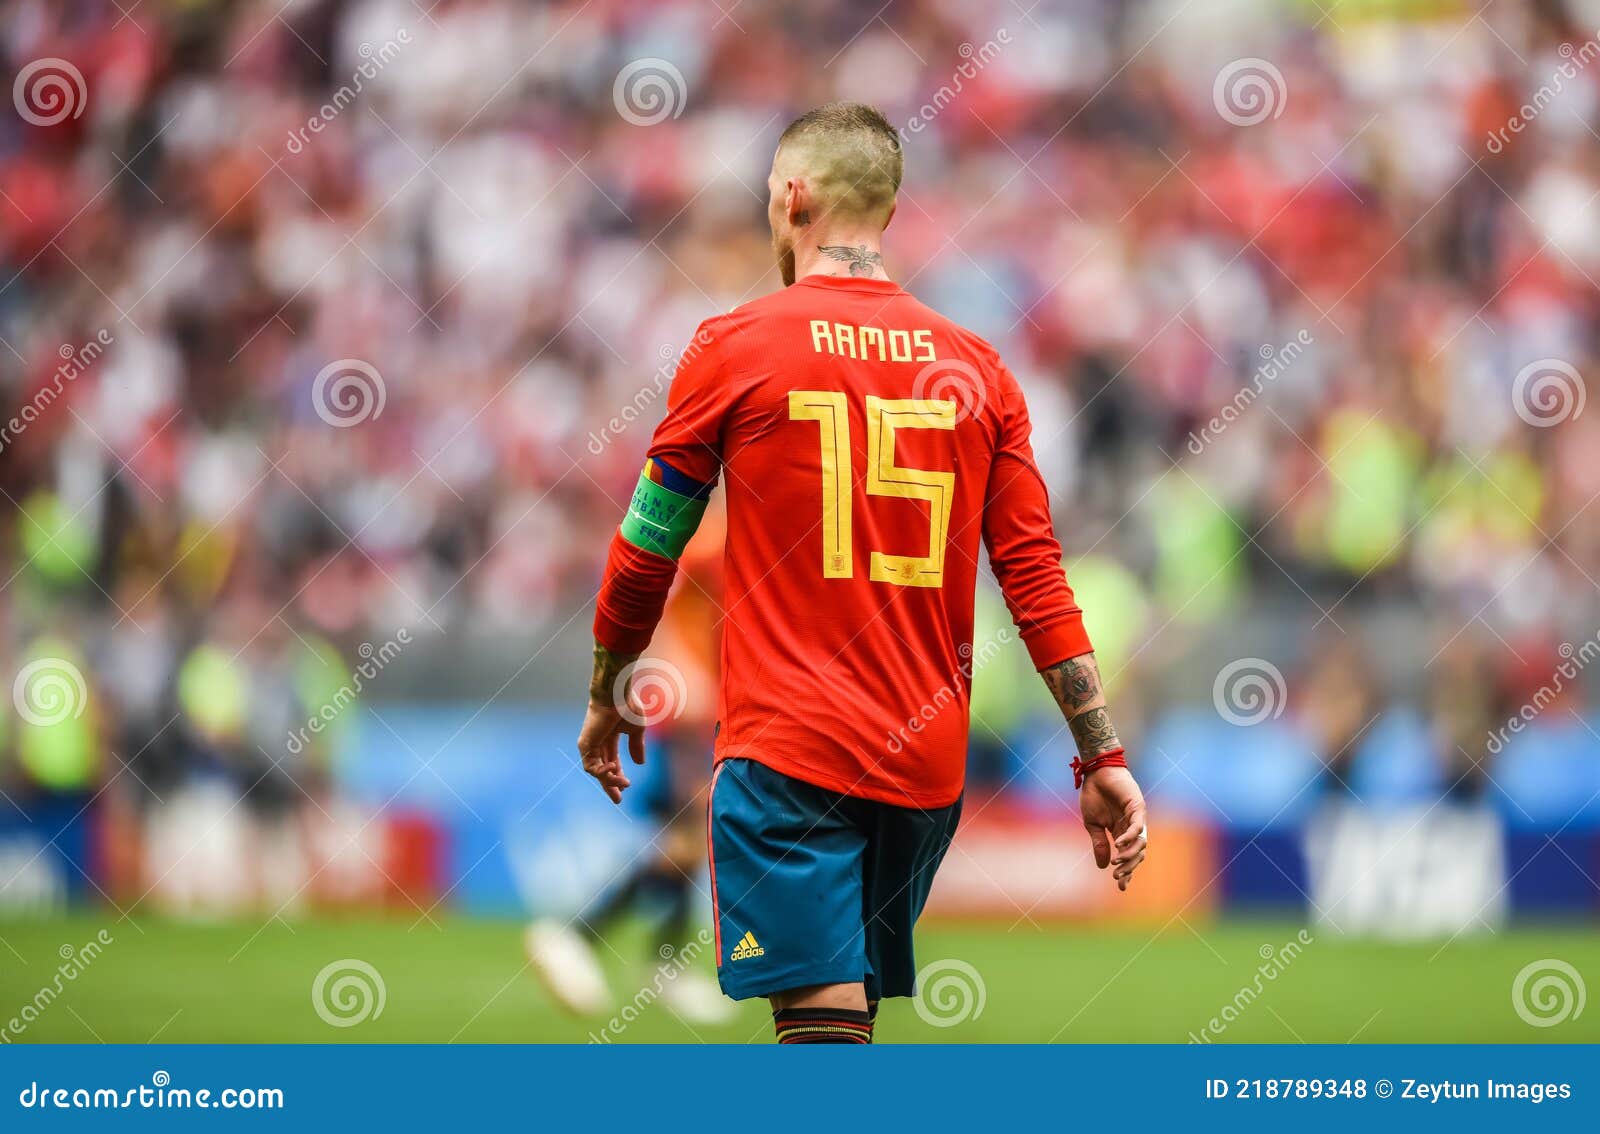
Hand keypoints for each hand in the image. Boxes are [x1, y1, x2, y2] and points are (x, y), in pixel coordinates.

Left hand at [576, 699, 645, 803]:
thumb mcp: (637, 730)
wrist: (617, 694)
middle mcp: (598, 741)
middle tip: (618, 800)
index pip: (612, 761)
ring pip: (597, 771)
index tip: (627, 787)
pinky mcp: (585, 745)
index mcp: (610, 736)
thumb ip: (637, 746)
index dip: (618, 775)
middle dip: (610, 785)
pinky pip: (590, 767)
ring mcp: (590, 744)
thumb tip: (640, 764)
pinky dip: (602, 773)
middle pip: (602, 770)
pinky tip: (614, 770)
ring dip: (610, 781)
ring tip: (625, 784)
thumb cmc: (628, 706)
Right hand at [1079, 764, 1146, 890]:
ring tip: (1116, 862)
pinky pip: (1137, 827)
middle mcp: (1131, 828)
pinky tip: (1118, 844)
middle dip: (1128, 868)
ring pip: (1140, 844)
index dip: (1126, 871)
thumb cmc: (1094, 795)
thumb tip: (1102, 866)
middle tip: (1117, 877)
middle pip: (1137, 854)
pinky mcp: (1137, 808)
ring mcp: (1136, 818)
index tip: (1120, 886)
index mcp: (1121, 832)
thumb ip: (1099, 843)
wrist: (1095, 773)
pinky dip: (1129, 838)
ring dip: (1129, 856)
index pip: (1127, 856)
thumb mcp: (1092, 824)